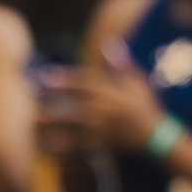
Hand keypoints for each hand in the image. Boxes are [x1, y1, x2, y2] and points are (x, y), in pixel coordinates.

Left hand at [36, 40, 162, 155]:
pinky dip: (64, 146)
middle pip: (76, 104)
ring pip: (75, 126)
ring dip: (55, 124)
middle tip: (33, 98)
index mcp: (113, 93)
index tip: (46, 76)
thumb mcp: (137, 82)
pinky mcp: (105, 143)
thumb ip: (122, 64)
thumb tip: (111, 44)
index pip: (85, 83)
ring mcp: (106, 128)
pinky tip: (48, 146)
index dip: (65, 79)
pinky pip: (81, 145)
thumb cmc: (147, 107)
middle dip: (55, 101)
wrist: (159, 137)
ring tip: (35, 122)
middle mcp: (107, 110)